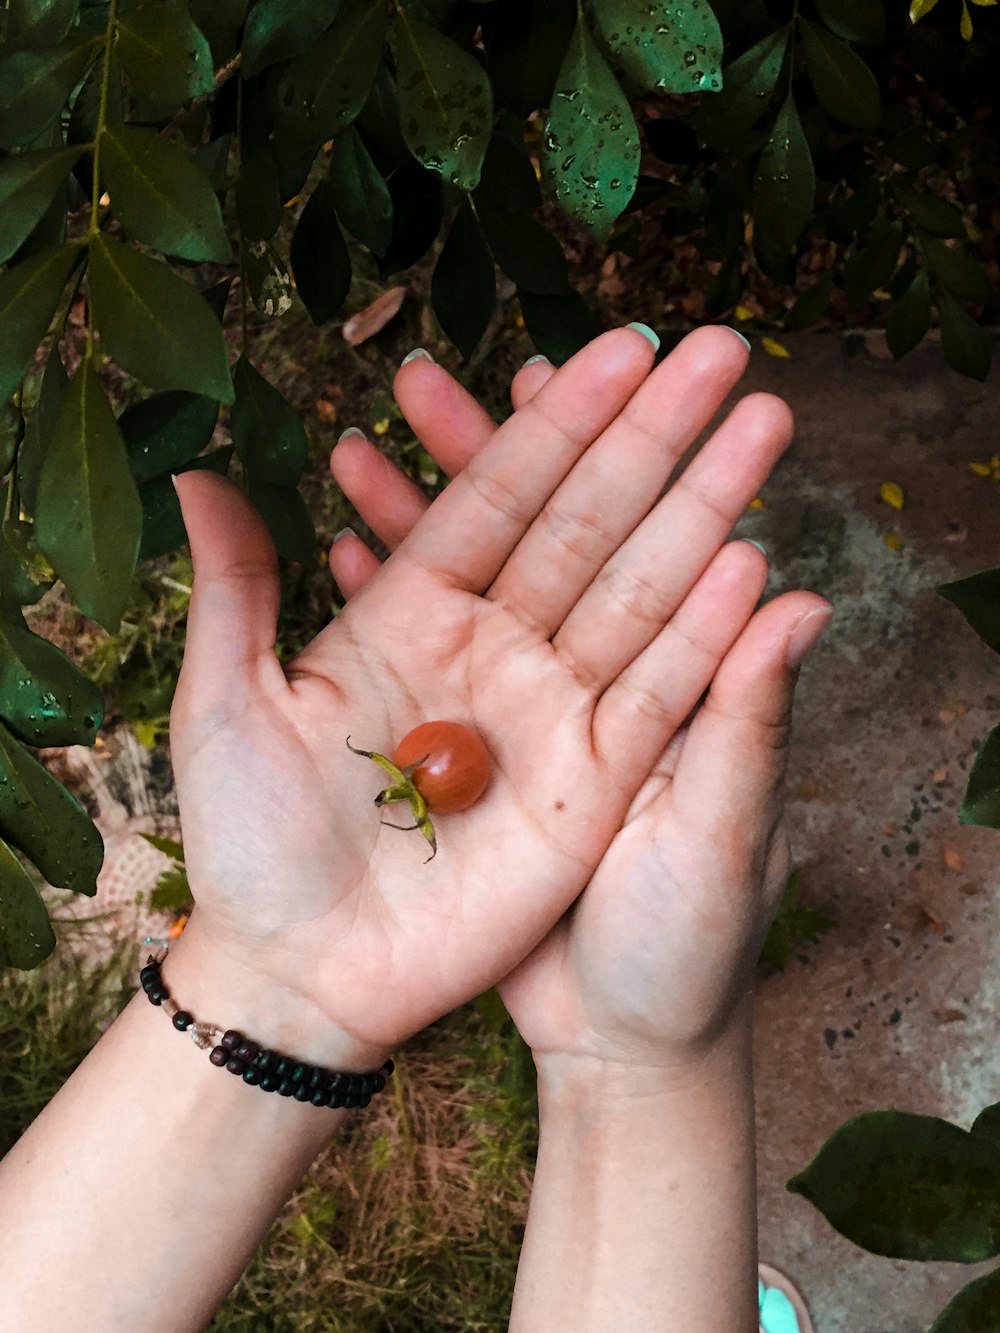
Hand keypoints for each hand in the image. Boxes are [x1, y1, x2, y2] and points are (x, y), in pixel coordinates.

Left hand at [170, 325, 790, 1070]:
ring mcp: (550, 711)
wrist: (304, 975)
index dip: (557, 421)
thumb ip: (237, 588)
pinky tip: (753, 561)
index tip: (616, 347)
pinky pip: (662, 694)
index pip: (498, 493)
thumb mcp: (226, 706)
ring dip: (705, 508)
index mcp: (412, 612)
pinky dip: (708, 634)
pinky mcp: (595, 783)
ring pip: (642, 589)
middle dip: (654, 436)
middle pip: (588, 521)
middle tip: (718, 348)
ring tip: (763, 423)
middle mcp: (493, 646)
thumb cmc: (250, 845)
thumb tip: (199, 470)